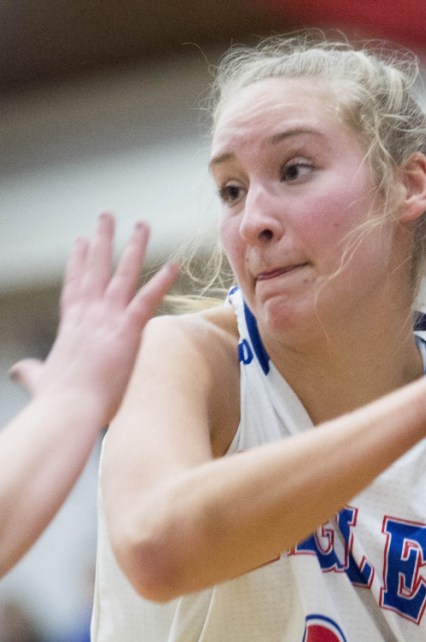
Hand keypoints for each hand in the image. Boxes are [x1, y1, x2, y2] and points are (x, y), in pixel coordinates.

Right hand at [9, 214, 178, 422]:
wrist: (68, 410)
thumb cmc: (58, 402)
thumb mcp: (41, 380)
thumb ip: (32, 372)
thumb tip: (20, 371)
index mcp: (70, 324)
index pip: (75, 285)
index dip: (78, 261)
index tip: (80, 241)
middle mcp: (87, 314)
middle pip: (95, 267)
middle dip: (102, 239)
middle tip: (107, 216)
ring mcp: (107, 318)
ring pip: (122, 273)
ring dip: (134, 247)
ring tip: (141, 224)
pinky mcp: (127, 329)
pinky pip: (148, 298)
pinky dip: (162, 280)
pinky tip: (175, 264)